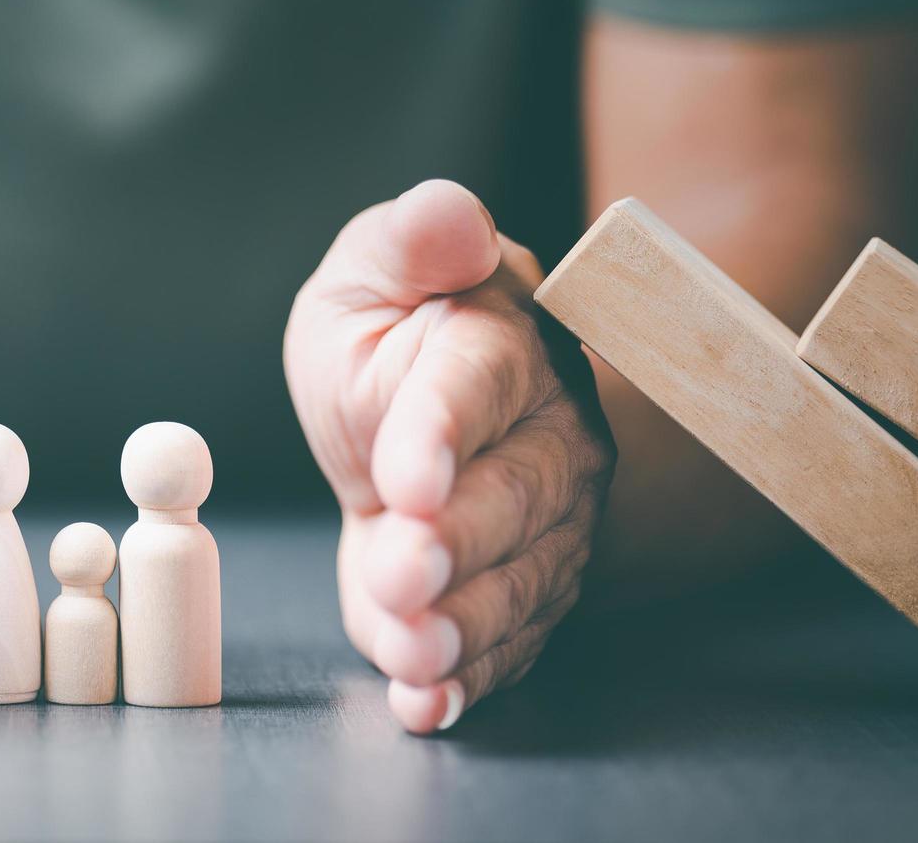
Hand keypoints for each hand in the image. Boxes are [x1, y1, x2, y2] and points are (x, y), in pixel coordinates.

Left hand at [284, 180, 613, 733]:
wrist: (420, 413)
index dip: (441, 432)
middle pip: (511, 496)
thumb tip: (448, 214)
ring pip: (517, 582)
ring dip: (462, 626)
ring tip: (412, 655)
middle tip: (404, 575)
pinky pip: (505, 644)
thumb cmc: (395, 331)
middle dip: (457, 544)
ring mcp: (544, 526)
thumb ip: (410, 241)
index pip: (475, 387)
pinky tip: (425, 703)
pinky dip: (465, 682)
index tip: (403, 476)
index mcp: (494, 348)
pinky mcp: (519, 594)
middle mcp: (542, 440)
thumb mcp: (373, 271)